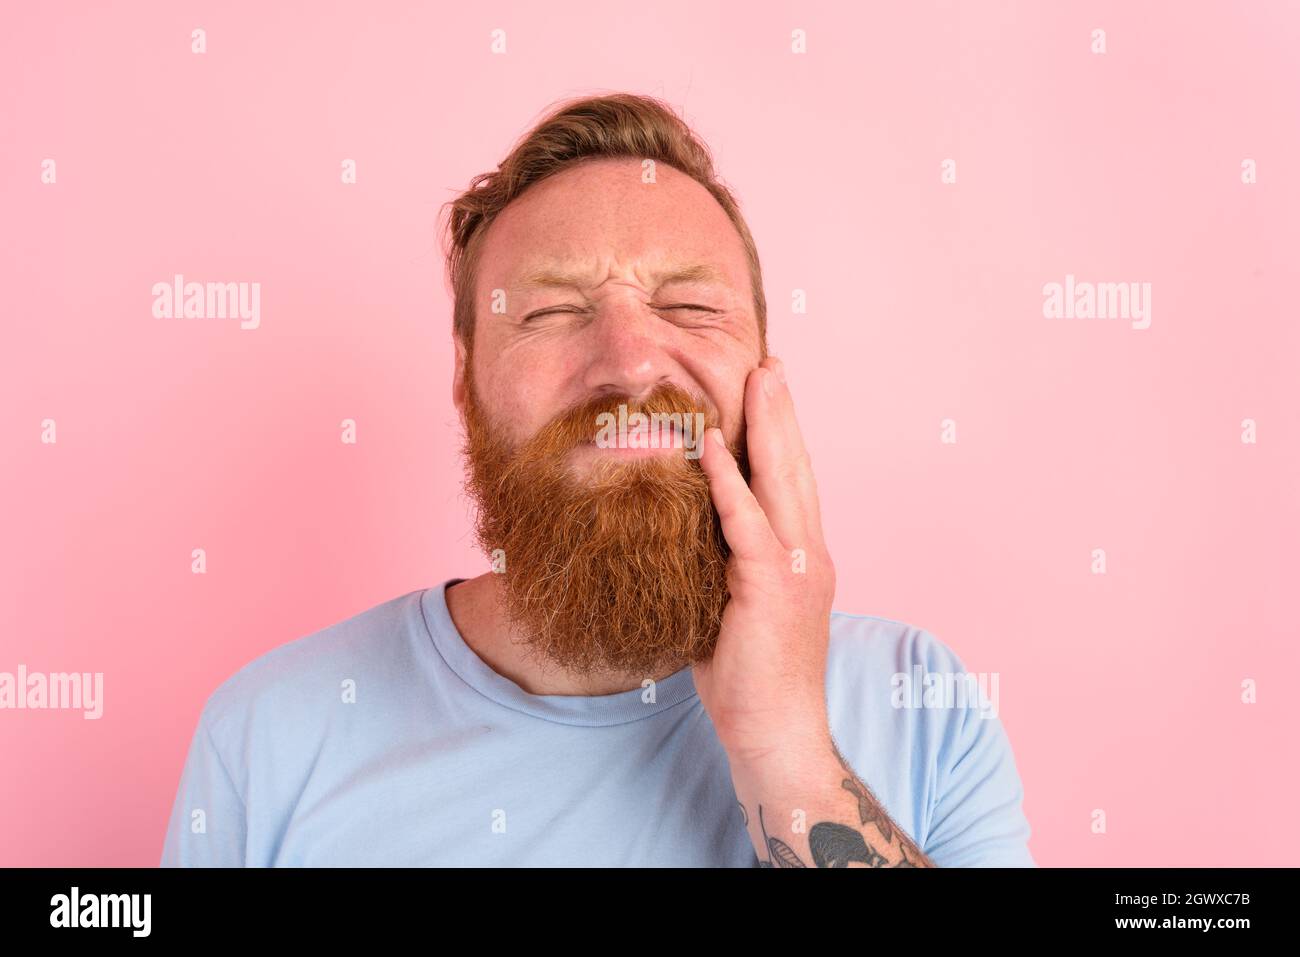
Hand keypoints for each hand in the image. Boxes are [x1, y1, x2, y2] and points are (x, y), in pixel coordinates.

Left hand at [692, 356, 836, 768]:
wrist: (777, 736)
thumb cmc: (748, 681)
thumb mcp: (729, 608)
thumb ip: (718, 565)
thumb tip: (684, 534)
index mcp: (800, 558)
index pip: (791, 482)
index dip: (781, 433)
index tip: (769, 389)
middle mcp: (808, 554)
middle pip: (795, 467)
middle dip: (782, 411)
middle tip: (771, 363)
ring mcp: (797, 570)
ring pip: (782, 483)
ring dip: (767, 426)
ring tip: (757, 378)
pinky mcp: (773, 590)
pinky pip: (748, 525)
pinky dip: (732, 483)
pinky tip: (717, 447)